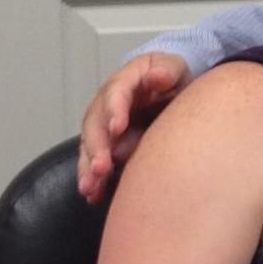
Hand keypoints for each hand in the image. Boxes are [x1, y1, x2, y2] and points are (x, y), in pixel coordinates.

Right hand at [76, 53, 189, 202]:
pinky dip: (94, 178)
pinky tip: (93, 196)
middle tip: (101, 168)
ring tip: (90, 188)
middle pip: (95, 124)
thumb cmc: (170, 76)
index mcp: (124, 82)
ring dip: (88, 167)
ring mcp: (104, 124)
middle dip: (96, 147)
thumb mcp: (174, 68)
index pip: (115, 94)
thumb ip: (167, 71)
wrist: (166, 84)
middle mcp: (106, 104)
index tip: (117, 127)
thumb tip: (158, 76)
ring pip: (90, 146)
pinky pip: (96, 160)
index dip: (114, 110)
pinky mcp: (108, 143)